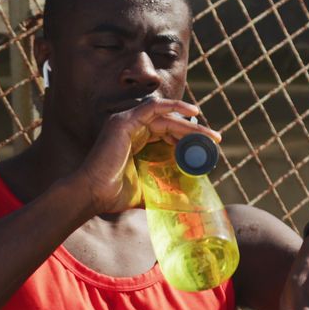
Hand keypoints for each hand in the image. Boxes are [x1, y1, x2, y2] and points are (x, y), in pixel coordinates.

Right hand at [74, 98, 219, 213]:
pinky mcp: (124, 122)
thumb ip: (162, 191)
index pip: (167, 133)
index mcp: (135, 141)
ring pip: (166, 116)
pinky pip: (153, 107)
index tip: (207, 148)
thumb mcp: (146, 192)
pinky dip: (174, 107)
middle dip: (194, 131)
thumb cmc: (114, 195)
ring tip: (210, 135)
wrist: (93, 195)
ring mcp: (126, 122)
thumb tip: (184, 202)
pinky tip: (193, 113)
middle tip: (215, 140)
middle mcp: (130, 128)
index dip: (188, 138)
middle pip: (169, 123)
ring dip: (190, 123)